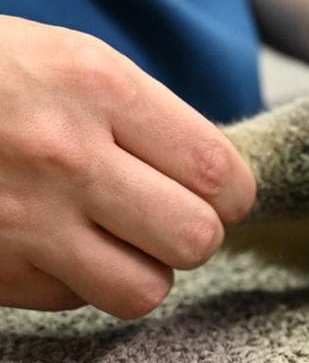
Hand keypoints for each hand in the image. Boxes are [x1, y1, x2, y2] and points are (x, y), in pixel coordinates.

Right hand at [0, 17, 255, 316]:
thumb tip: (223, 183)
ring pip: (144, 290)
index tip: (218, 194)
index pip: (221, 173)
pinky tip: (50, 243)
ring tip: (114, 239)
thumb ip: (145, 118)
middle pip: (195, 239)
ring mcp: (21, 218)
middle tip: (164, 217)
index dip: (233, 196)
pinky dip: (76, 282)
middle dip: (191, 235)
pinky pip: (75, 300)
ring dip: (140, 270)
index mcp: (98, 86)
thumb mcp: (70, 63)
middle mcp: (64, 154)